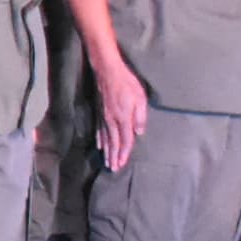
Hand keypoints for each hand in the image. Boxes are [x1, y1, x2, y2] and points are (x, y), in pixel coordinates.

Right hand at [93, 56, 147, 171]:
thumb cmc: (127, 83)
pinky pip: (99, 130)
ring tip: (107, 162)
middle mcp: (112, 121)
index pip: (125, 140)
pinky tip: (99, 145)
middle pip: (113, 143)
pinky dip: (100, 140)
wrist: (109, 71)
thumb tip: (139, 133)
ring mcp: (104, 117)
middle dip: (114, 157)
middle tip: (113, 169)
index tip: (123, 164)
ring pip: (105, 138)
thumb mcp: (140, 99)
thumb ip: (140, 117)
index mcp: (123, 118)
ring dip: (107, 152)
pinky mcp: (100, 112)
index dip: (125, 153)